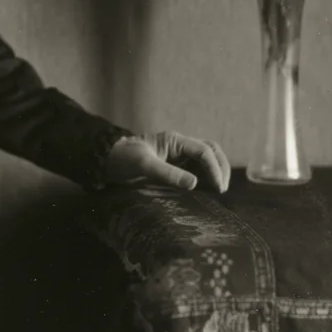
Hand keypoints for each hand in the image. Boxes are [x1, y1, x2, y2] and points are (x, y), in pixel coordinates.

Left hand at [104, 131, 230, 192]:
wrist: (108, 162)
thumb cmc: (123, 159)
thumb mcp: (143, 165)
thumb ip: (167, 173)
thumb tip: (194, 184)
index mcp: (174, 140)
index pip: (203, 150)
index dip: (214, 168)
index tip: (218, 187)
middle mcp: (179, 146)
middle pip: (210, 151)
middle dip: (220, 167)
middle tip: (222, 189)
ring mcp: (178, 155)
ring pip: (206, 159)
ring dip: (215, 172)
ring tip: (218, 191)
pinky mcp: (175, 166)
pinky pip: (197, 169)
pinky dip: (205, 178)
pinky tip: (207, 191)